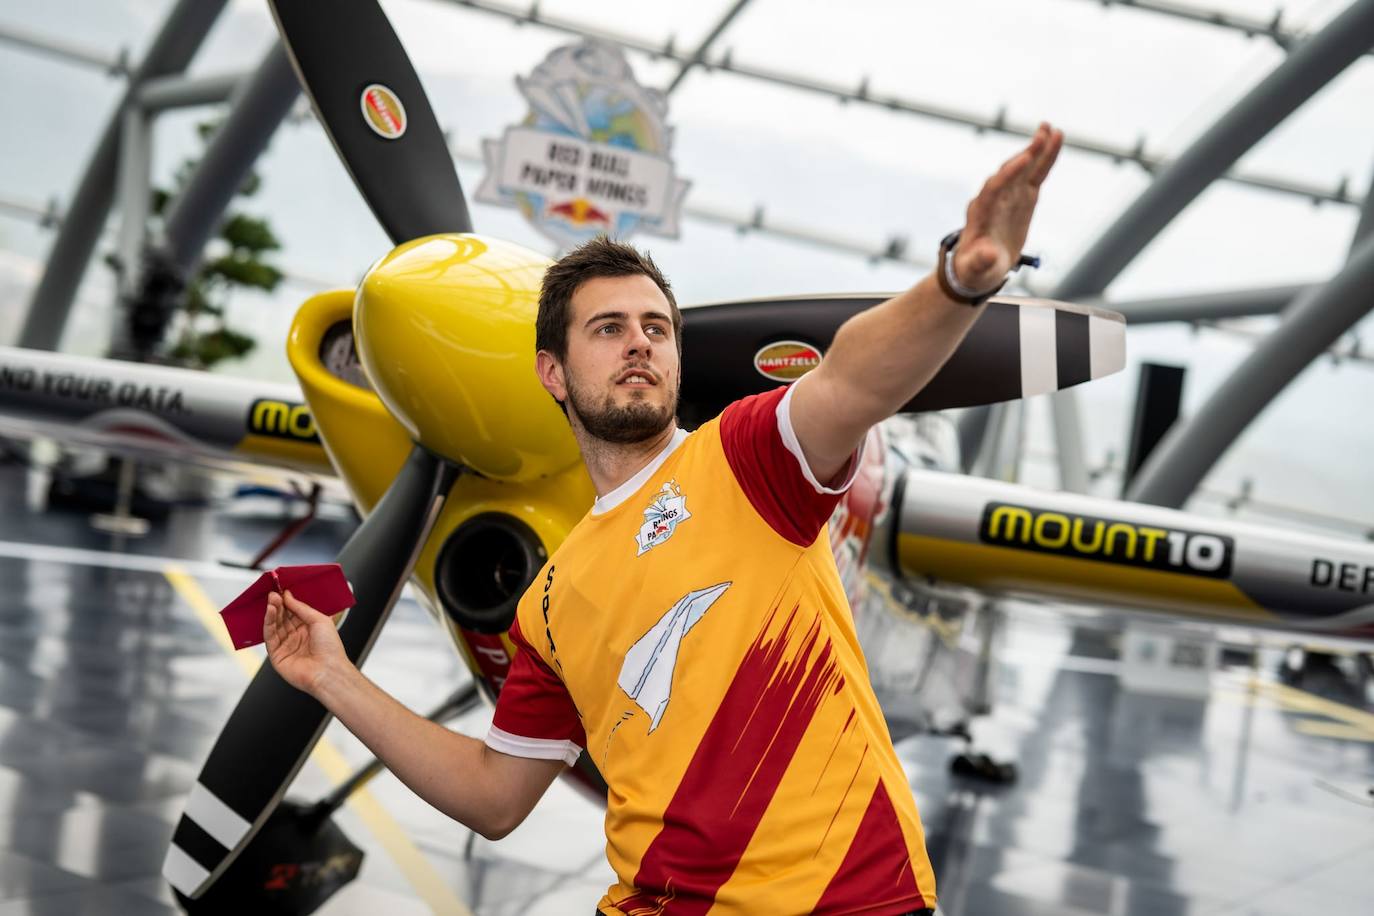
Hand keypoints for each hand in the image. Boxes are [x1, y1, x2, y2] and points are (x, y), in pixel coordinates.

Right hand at [264, 589, 348, 695]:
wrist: (328, 671)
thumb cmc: (330, 648)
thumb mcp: (319, 620)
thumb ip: (301, 607)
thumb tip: (289, 596)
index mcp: (308, 629)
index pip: (293, 612)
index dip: (287, 601)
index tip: (281, 590)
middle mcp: (296, 637)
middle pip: (282, 618)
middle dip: (278, 605)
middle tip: (273, 593)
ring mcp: (286, 646)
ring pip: (275, 626)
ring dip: (272, 612)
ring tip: (271, 600)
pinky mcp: (276, 655)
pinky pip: (270, 637)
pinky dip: (268, 623)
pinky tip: (270, 612)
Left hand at [953, 122, 1063, 292]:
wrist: (978, 267)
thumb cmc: (974, 269)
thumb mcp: (976, 269)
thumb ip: (981, 261)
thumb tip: (989, 254)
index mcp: (980, 213)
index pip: (993, 188)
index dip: (1008, 174)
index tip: (1024, 159)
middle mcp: (993, 198)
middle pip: (1009, 171)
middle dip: (1025, 154)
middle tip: (1042, 135)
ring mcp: (1008, 195)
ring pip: (1024, 169)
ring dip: (1037, 149)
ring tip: (1052, 129)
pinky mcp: (1022, 197)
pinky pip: (1035, 175)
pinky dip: (1045, 160)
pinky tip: (1056, 141)